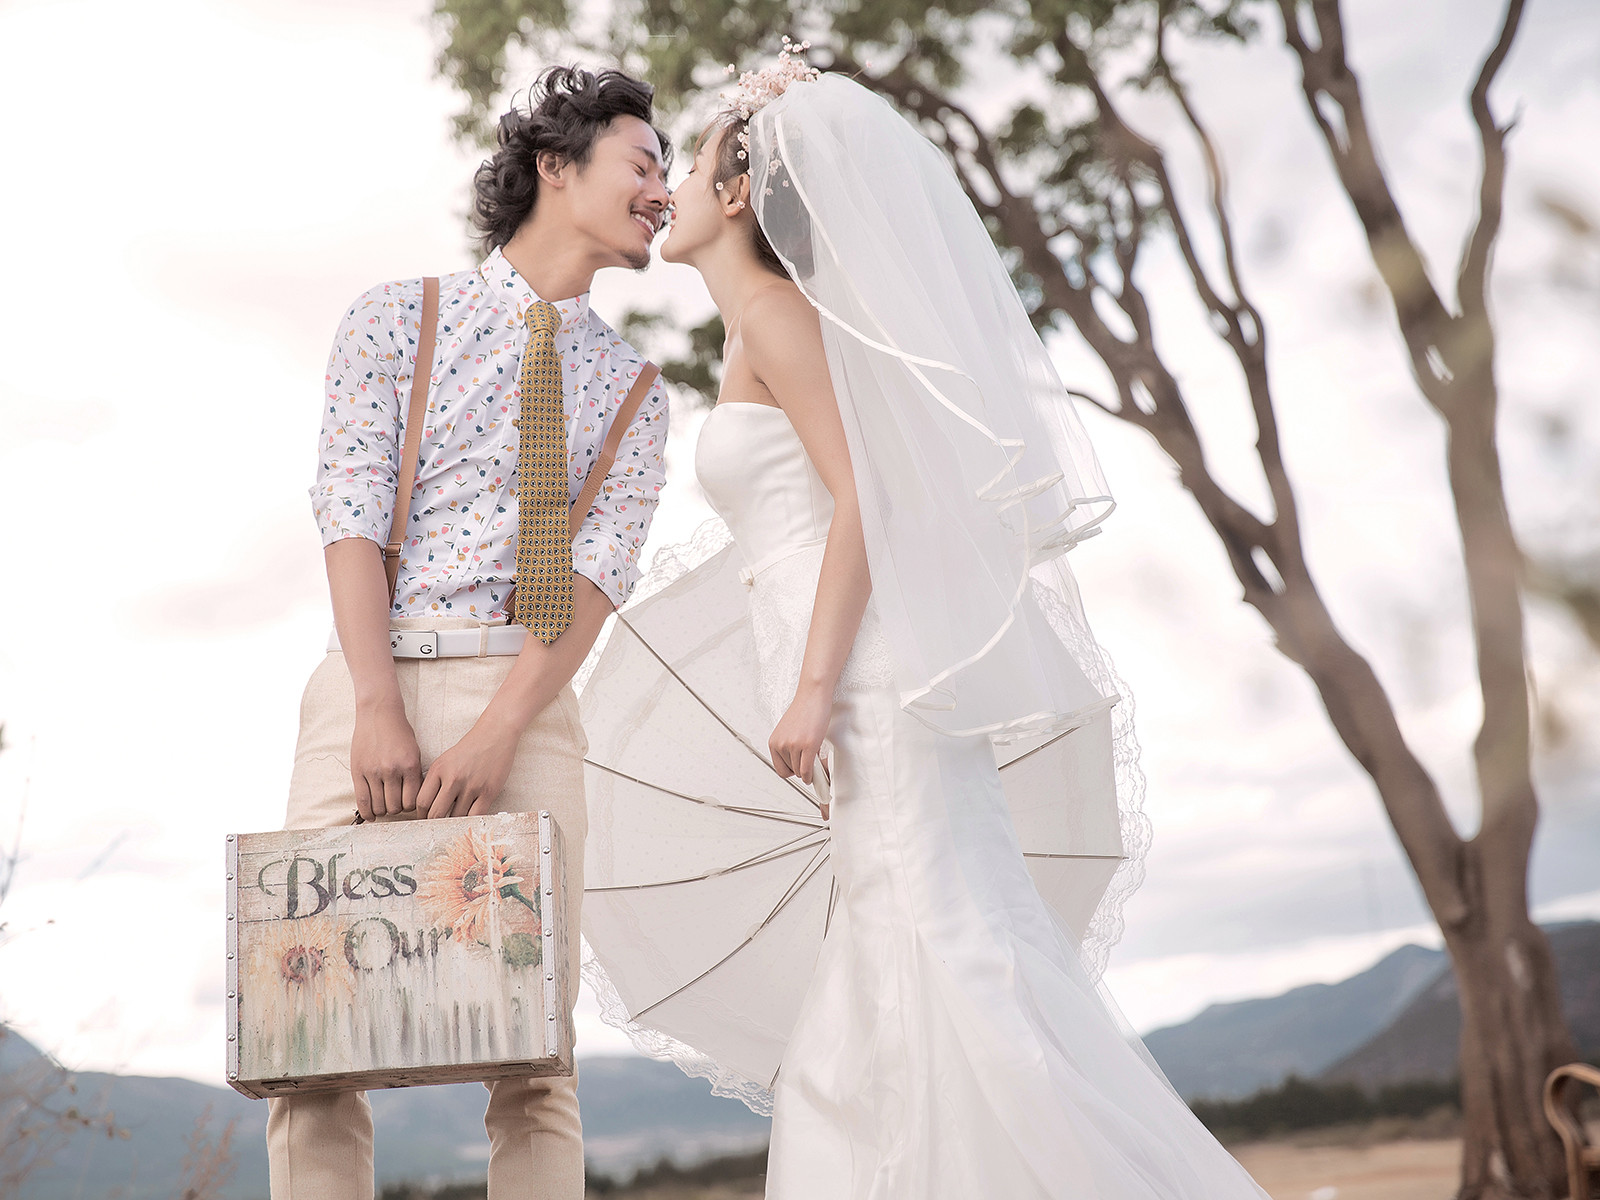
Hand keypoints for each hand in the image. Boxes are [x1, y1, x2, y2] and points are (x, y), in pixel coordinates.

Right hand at [350, 700, 422, 820]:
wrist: (379, 713)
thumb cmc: (399, 733)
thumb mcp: (414, 752)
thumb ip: (413, 775)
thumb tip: (413, 802)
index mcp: (410, 765)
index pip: (412, 801)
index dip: (411, 808)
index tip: (408, 805)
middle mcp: (392, 770)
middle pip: (395, 806)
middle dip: (397, 809)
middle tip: (395, 805)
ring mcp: (374, 772)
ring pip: (379, 806)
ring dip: (382, 810)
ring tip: (383, 805)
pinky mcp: (358, 771)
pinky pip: (362, 800)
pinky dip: (367, 812)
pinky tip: (371, 815)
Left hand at [419, 716, 519, 819]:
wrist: (495, 735)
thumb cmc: (470, 748)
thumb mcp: (445, 760)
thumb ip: (434, 780)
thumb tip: (426, 807)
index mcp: (438, 770)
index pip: (422, 802)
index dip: (421, 814)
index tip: (425, 818)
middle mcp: (453, 778)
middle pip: (436, 813)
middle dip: (435, 822)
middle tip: (438, 826)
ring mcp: (471, 786)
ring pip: (455, 818)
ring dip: (454, 823)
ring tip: (455, 822)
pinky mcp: (488, 792)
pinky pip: (475, 816)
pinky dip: (470, 822)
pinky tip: (469, 821)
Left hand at [769, 684, 832, 785]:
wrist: (812, 696)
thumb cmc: (803, 710)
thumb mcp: (788, 731)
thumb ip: (788, 747)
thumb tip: (796, 764)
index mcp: (774, 742)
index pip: (779, 768)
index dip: (790, 771)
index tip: (798, 770)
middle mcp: (781, 744)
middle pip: (790, 771)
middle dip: (801, 769)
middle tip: (809, 763)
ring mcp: (794, 745)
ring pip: (800, 771)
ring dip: (809, 770)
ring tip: (814, 758)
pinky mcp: (808, 745)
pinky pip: (807, 769)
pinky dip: (811, 776)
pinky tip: (815, 774)